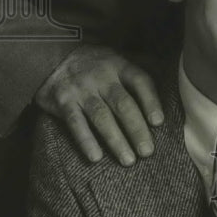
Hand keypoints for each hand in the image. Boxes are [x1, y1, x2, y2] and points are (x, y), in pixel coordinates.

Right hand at [35, 46, 163, 164]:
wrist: (50, 57)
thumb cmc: (92, 62)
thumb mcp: (115, 56)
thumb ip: (137, 65)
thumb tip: (166, 70)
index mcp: (119, 65)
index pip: (140, 81)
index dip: (151, 101)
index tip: (158, 122)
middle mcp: (102, 77)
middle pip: (123, 104)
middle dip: (136, 129)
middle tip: (147, 152)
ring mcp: (82, 90)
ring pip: (102, 117)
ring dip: (116, 140)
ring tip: (128, 160)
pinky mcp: (63, 102)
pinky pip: (76, 124)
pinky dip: (86, 141)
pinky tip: (96, 157)